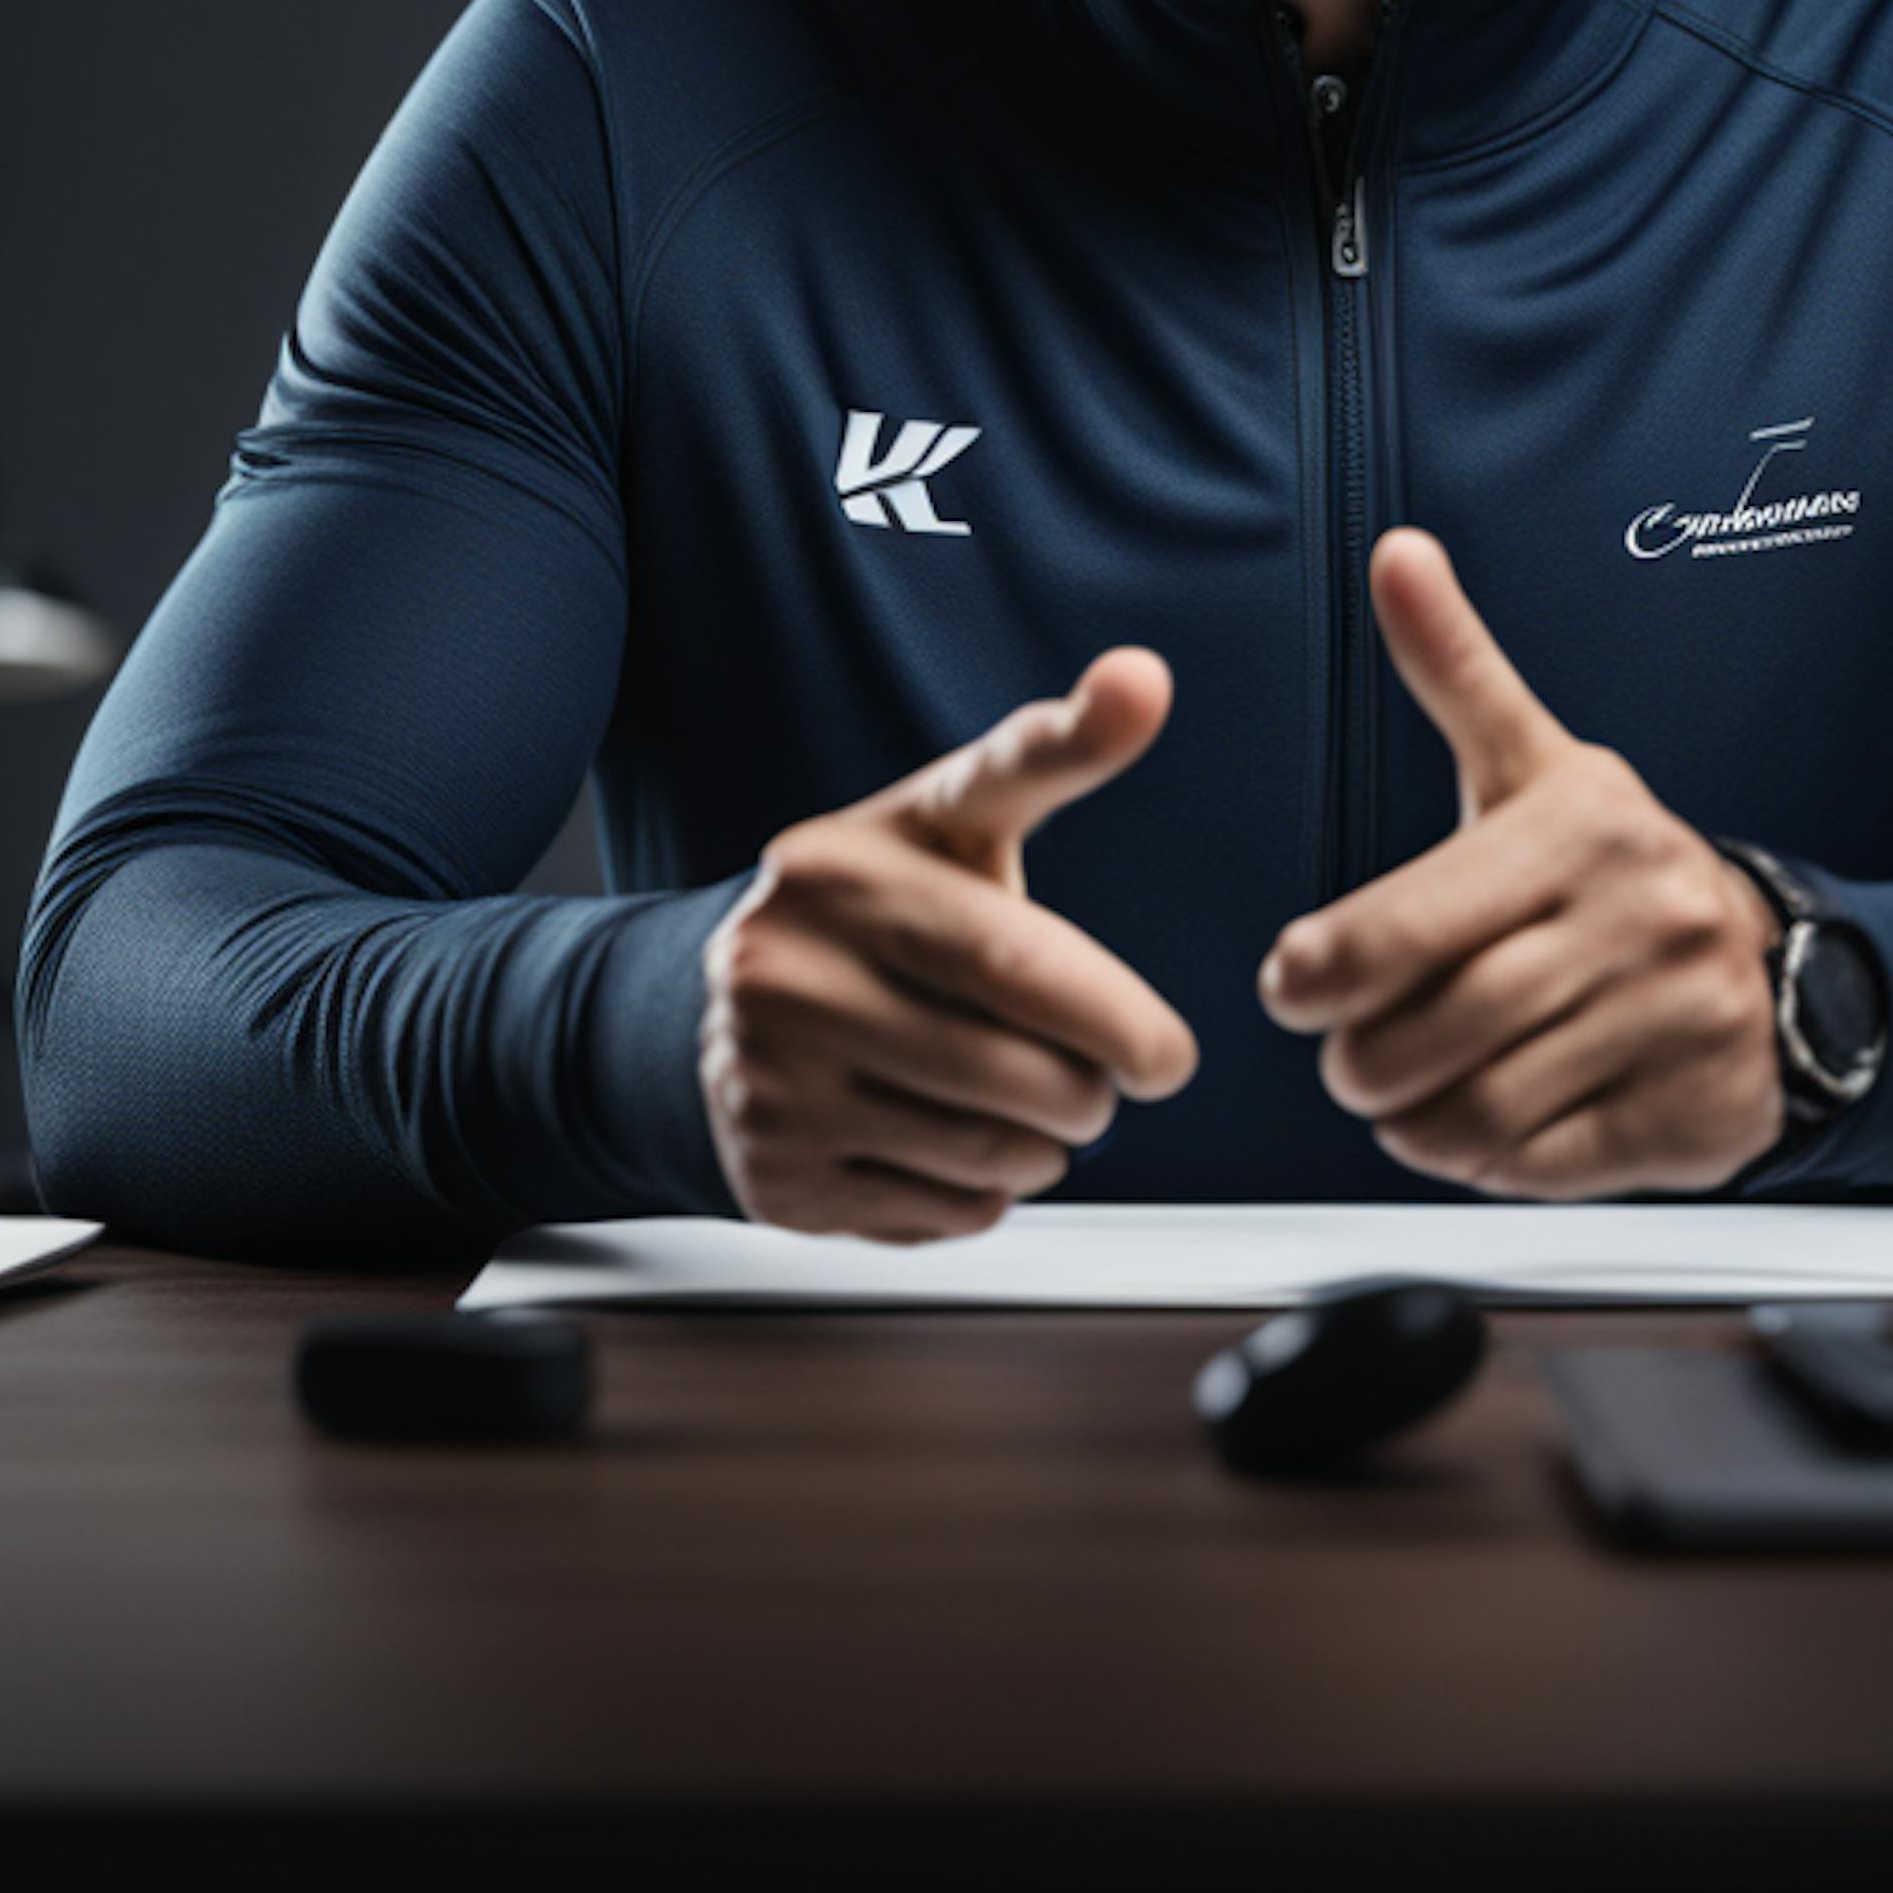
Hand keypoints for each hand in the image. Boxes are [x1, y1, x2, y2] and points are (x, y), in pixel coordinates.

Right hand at [700, 649, 1198, 1237]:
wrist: (721, 1004)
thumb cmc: (880, 903)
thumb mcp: (950, 815)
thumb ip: (1048, 753)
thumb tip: (1143, 678)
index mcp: (847, 872)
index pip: (1001, 948)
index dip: (1102, 1004)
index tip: (1172, 1059)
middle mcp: (791, 973)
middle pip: (1015, 1072)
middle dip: (1098, 1086)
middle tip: (1120, 1071)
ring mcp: (770, 1081)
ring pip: (982, 1155)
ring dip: (1050, 1145)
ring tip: (1040, 1101)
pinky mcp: (774, 1176)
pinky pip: (939, 1213)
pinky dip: (987, 1193)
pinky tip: (963, 1139)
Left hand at [1255, 530, 1787, 1197]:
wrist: (1778, 966)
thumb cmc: (1608, 866)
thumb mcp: (1531, 762)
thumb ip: (1456, 666)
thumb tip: (1397, 551)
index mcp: (1582, 825)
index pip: (1409, 925)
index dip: (1323, 972)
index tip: (1290, 985)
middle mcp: (1642, 918)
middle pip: (1439, 1030)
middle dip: (1362, 1063)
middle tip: (1346, 1058)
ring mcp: (1679, 1021)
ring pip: (1482, 1113)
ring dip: (1413, 1123)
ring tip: (1404, 1095)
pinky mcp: (1700, 1116)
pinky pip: (1545, 1170)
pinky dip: (1485, 1165)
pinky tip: (1479, 1129)